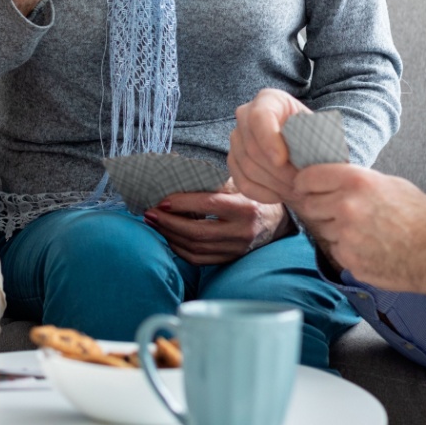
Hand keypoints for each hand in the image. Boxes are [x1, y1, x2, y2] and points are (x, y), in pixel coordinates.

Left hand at [145, 187, 289, 264]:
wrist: (275, 222)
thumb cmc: (250, 197)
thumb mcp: (238, 184)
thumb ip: (211, 180)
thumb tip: (174, 165)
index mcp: (245, 208)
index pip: (209, 205)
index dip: (182, 203)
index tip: (161, 200)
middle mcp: (242, 231)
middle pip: (198, 232)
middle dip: (169, 223)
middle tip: (149, 213)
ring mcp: (236, 249)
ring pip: (196, 248)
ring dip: (170, 236)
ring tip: (154, 223)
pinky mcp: (230, 259)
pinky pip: (199, 260)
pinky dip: (179, 249)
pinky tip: (168, 237)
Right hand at [228, 88, 311, 203]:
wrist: (309, 153)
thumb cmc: (318, 139)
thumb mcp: (322, 133)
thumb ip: (312, 139)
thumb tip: (300, 154)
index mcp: (269, 100)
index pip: (259, 117)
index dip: (268, 139)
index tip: (282, 160)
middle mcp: (246, 115)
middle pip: (252, 145)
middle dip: (278, 170)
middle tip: (302, 184)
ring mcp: (237, 139)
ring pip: (247, 166)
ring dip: (274, 183)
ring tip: (297, 191)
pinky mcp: (234, 161)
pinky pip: (242, 181)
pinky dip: (262, 193)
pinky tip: (280, 196)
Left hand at [290, 164, 425, 299]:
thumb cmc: (420, 217)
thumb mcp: (390, 184)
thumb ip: (357, 181)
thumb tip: (331, 180)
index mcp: (356, 182)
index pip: (309, 177)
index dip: (305, 182)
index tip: (306, 186)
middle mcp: (346, 207)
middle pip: (309, 204)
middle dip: (320, 207)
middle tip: (338, 211)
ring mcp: (345, 236)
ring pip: (323, 229)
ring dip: (335, 230)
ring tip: (365, 231)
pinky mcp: (348, 260)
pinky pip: (336, 250)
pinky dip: (347, 249)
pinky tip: (370, 247)